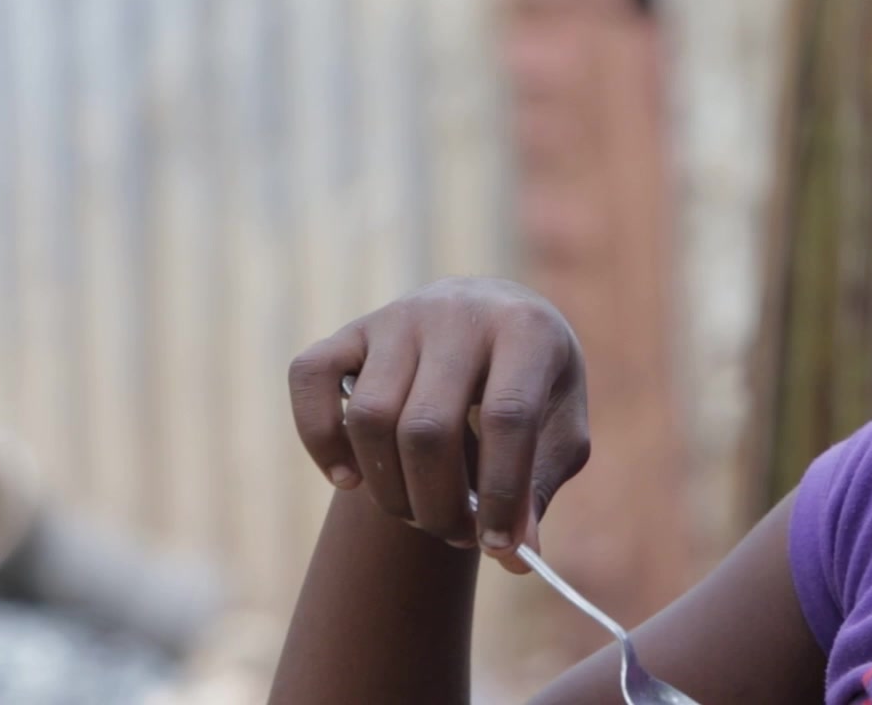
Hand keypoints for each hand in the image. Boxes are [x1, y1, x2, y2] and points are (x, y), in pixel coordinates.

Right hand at [288, 277, 589, 570]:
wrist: (494, 314)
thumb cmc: (535, 385)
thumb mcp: (560, 428)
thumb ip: (539, 489)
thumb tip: (516, 557)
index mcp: (525, 331)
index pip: (507, 418)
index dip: (502, 493)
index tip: (498, 546)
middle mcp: (456, 314)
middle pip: (428, 428)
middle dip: (438, 505)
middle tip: (457, 534)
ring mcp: (398, 318)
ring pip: (370, 417)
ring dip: (389, 489)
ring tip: (419, 512)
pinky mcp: (353, 330)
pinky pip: (311, 378)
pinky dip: (319, 438)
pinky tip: (349, 479)